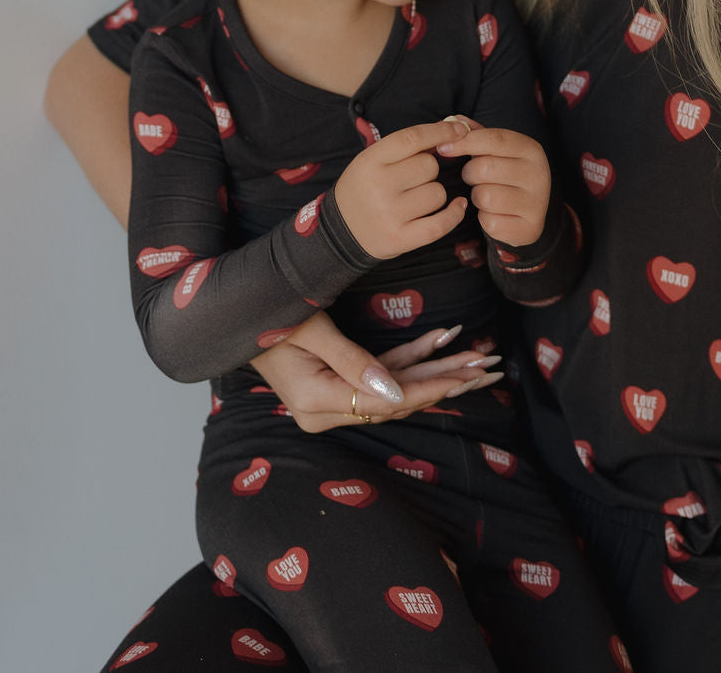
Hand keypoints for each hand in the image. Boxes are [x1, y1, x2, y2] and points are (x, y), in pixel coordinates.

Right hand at [248, 311, 502, 432]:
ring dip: (436, 370)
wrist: (235, 312)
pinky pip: (382, 371)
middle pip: (397, 399)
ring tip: (476, 358)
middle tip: (485, 368)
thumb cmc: (266, 315)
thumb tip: (395, 393)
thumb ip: (351, 362)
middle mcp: (326, 408)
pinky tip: (443, 341)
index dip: (424, 390)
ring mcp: (333, 396)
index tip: (460, 379)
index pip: (383, 402)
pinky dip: (412, 356)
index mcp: (315, 403)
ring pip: (396, 387)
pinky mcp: (338, 380)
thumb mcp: (310, 333)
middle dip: (444, 381)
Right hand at [333, 119, 469, 258]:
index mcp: (370, 161)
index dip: (440, 131)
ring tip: (415, 199)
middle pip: (429, 166)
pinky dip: (454, 214)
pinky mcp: (400, 238)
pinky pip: (441, 223)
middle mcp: (379, 186)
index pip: (412, 138)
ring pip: (438, 193)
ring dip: (434, 194)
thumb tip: (449, 131)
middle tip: (412, 179)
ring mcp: (389, 214)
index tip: (460, 129)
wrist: (341, 232)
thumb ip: (405, 147)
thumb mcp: (372, 161)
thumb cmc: (364, 189)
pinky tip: (457, 206)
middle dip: (428, 170)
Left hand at [438, 117, 550, 247]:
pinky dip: (484, 218)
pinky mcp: (528, 228)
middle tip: (473, 176)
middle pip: (485, 168)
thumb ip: (474, 133)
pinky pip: (490, 221)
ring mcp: (536, 203)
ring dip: (476, 196)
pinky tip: (493, 213)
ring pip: (485, 196)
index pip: (494, 139)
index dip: (465, 142)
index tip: (442, 148)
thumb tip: (451, 122)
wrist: (528, 212)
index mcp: (531, 149)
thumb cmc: (504, 173)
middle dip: (469, 173)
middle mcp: (539, 174)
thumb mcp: (496, 150)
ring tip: (484, 193)